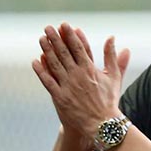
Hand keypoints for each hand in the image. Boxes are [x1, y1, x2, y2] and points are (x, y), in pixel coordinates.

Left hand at [32, 23, 130, 137]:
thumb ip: (112, 56)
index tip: (64, 25)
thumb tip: (113, 38)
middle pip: (64, 53)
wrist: (102, 125)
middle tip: (48, 27)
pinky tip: (35, 61)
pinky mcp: (60, 97)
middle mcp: (78, 75)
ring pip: (55, 64)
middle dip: (56, 39)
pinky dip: (41, 71)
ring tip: (41, 39)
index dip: (70, 35)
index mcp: (90, 69)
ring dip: (47, 50)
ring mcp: (68, 86)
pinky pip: (48, 81)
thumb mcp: (114, 76)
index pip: (78, 48)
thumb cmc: (109, 101)